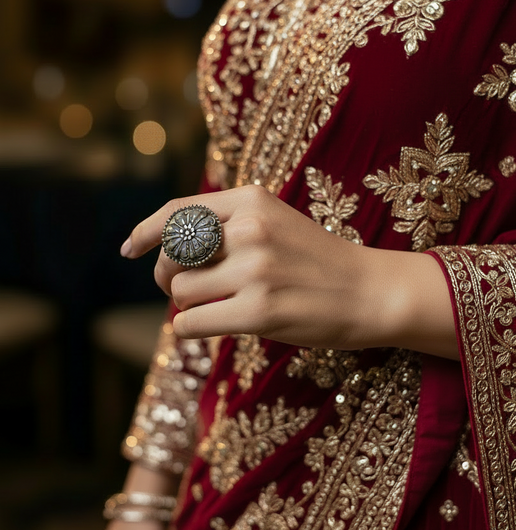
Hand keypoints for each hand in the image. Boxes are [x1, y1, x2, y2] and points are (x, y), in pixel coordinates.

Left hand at [122, 185, 457, 357]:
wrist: (372, 291)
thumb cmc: (318, 261)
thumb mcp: (276, 222)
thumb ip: (228, 225)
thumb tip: (166, 251)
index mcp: (252, 201)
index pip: (178, 212)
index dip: (146, 232)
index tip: (130, 249)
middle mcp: (250, 229)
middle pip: (173, 255)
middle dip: (167, 276)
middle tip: (182, 289)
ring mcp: (255, 270)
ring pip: (181, 292)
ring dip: (187, 306)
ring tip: (212, 308)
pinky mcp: (259, 312)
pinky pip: (191, 323)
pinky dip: (191, 329)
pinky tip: (211, 327)